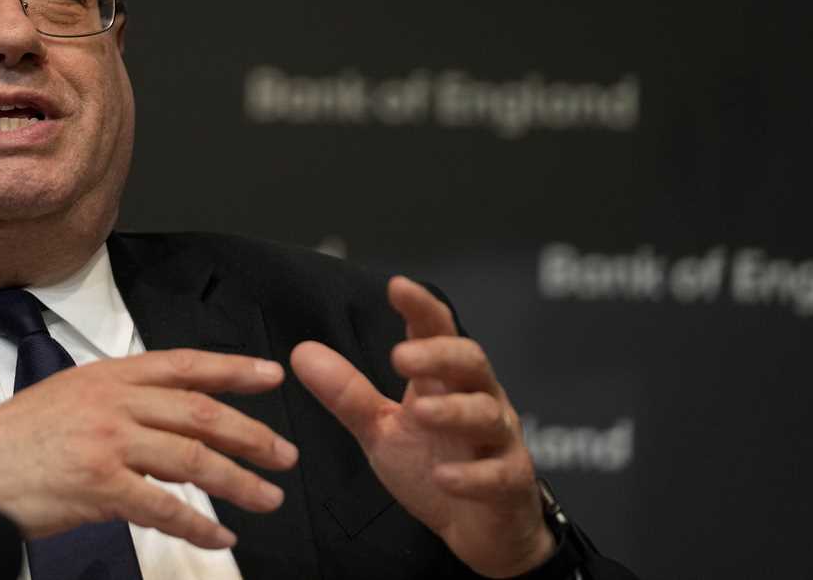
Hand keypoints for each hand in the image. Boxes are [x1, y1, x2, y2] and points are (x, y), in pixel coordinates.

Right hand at [0, 349, 298, 579]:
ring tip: (268, 498)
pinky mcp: (99, 486)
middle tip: (285, 453)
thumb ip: (117, 402)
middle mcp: (112, 401)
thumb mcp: (67, 399)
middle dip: (251, 433)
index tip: (271, 375)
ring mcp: (107, 442)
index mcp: (107, 375)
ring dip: (239, 481)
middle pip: (201, 412)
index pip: (184, 364)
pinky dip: (198, 526)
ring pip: (193, 458)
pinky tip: (219, 538)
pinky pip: (164, 507)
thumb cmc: (12, 443)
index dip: (233, 368)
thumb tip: (166, 418)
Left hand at [290, 277, 552, 578]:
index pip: (436, 332)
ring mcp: (498, 440)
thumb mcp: (382, 429)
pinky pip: (498, 473)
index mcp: (444, 380)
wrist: (479, 527)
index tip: (396, 286)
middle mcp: (477, 399)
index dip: (420, 307)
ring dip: (454, 411)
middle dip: (438, 355)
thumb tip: (302, 352)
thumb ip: (348, 393)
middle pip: (470, 361)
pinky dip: (472, 475)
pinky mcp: (510, 482)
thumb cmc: (434, 464)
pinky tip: (444, 478)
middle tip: (401, 357)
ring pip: (486, 414)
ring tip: (421, 413)